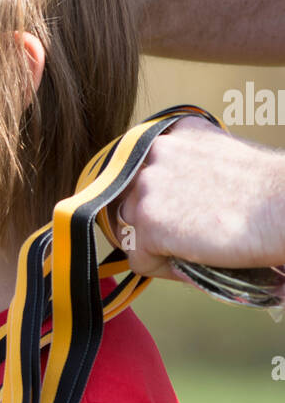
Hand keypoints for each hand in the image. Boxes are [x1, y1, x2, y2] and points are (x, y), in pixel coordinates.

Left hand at [107, 116, 284, 280]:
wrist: (284, 207)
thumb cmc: (269, 191)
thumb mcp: (224, 158)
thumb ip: (192, 168)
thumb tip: (179, 199)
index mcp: (175, 134)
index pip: (144, 170)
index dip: (160, 198)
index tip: (181, 213)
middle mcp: (155, 153)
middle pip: (133, 196)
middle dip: (153, 219)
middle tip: (186, 235)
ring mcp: (148, 187)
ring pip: (131, 227)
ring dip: (154, 243)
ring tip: (190, 250)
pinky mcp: (149, 223)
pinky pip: (139, 258)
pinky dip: (161, 268)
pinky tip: (190, 264)